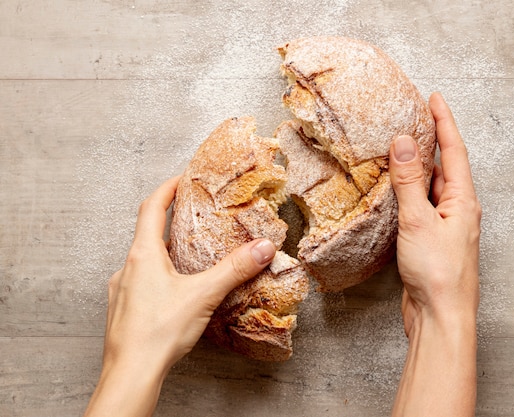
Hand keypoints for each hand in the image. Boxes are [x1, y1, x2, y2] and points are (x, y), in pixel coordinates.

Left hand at [84, 176, 275, 416]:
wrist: (131, 372)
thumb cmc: (159, 332)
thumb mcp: (204, 294)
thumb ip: (234, 269)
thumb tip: (262, 248)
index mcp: (143, 255)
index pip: (151, 208)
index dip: (166, 189)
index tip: (180, 179)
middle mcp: (127, 268)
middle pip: (146, 233)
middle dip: (169, 222)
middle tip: (191, 216)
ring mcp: (122, 290)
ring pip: (142, 260)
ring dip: (163, 252)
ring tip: (187, 256)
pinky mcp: (123, 310)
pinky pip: (140, 283)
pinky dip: (157, 277)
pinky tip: (173, 292)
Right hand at [390, 92, 480, 336]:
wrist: (440, 317)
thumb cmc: (438, 273)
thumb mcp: (419, 221)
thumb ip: (409, 182)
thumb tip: (403, 143)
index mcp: (463, 201)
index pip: (454, 151)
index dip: (444, 122)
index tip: (434, 98)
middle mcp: (458, 210)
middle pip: (444, 167)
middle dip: (430, 141)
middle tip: (412, 118)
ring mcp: (445, 226)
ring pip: (431, 187)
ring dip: (416, 168)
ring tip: (398, 150)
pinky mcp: (430, 241)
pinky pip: (420, 207)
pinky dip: (408, 193)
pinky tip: (394, 192)